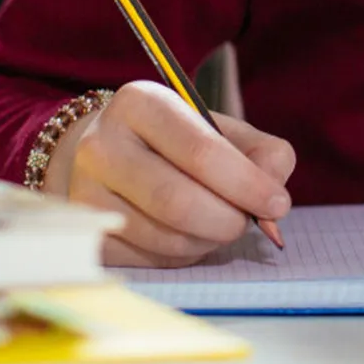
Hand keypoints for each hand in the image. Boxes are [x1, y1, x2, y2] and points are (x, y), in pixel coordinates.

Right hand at [42, 81, 294, 266]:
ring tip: (218, 224)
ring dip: (209, 241)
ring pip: (166, 238)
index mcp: (141, 104)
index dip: (246, 183)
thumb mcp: (221, 130)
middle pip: (178, 202)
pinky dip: (184, 254)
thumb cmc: (176, 143)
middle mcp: (101, 146)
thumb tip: (275, 197)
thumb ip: (262, 154)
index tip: (278, 204)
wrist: (107, 157)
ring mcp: (86, 194)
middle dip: (228, 220)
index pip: (201, 151)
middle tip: (247, 223)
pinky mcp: (88, 235)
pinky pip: (151, 259)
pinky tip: (187, 234)